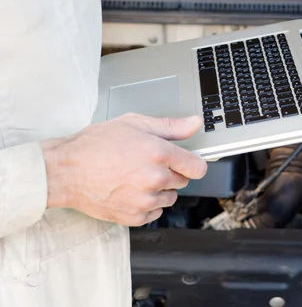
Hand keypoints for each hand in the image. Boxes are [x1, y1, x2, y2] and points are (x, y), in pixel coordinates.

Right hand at [41, 113, 206, 225]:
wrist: (65, 171)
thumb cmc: (95, 145)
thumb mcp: (134, 123)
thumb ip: (170, 126)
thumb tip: (194, 123)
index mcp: (159, 153)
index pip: (197, 166)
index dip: (192, 162)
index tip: (186, 161)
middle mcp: (155, 178)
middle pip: (183, 181)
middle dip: (171, 172)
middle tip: (148, 163)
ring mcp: (145, 200)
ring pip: (170, 197)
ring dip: (160, 189)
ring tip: (136, 177)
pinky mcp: (135, 216)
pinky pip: (155, 212)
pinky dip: (147, 204)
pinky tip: (131, 190)